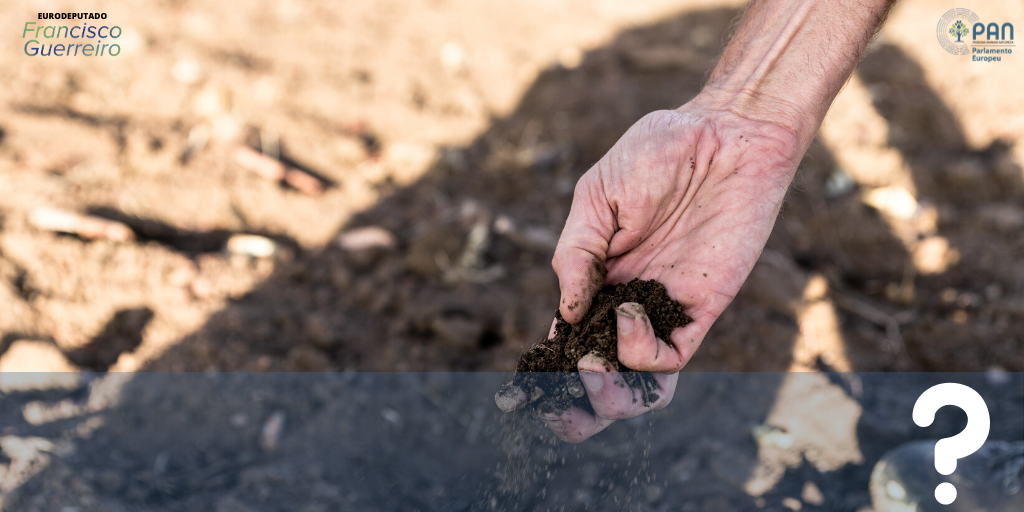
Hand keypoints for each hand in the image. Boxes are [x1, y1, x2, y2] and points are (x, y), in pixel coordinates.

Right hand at [499, 95, 802, 441]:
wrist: (728, 134)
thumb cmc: (659, 152)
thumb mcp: (597, 197)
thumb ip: (576, 255)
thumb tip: (562, 314)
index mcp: (595, 280)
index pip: (565, 342)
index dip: (542, 376)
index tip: (516, 400)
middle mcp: (626, 303)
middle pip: (600, 377)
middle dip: (576, 406)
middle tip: (558, 409)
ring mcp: (663, 309)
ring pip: (637, 381)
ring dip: (610, 397)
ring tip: (591, 376)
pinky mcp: (701, 308)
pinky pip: (671, 356)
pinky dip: (641, 352)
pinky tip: (626, 315)